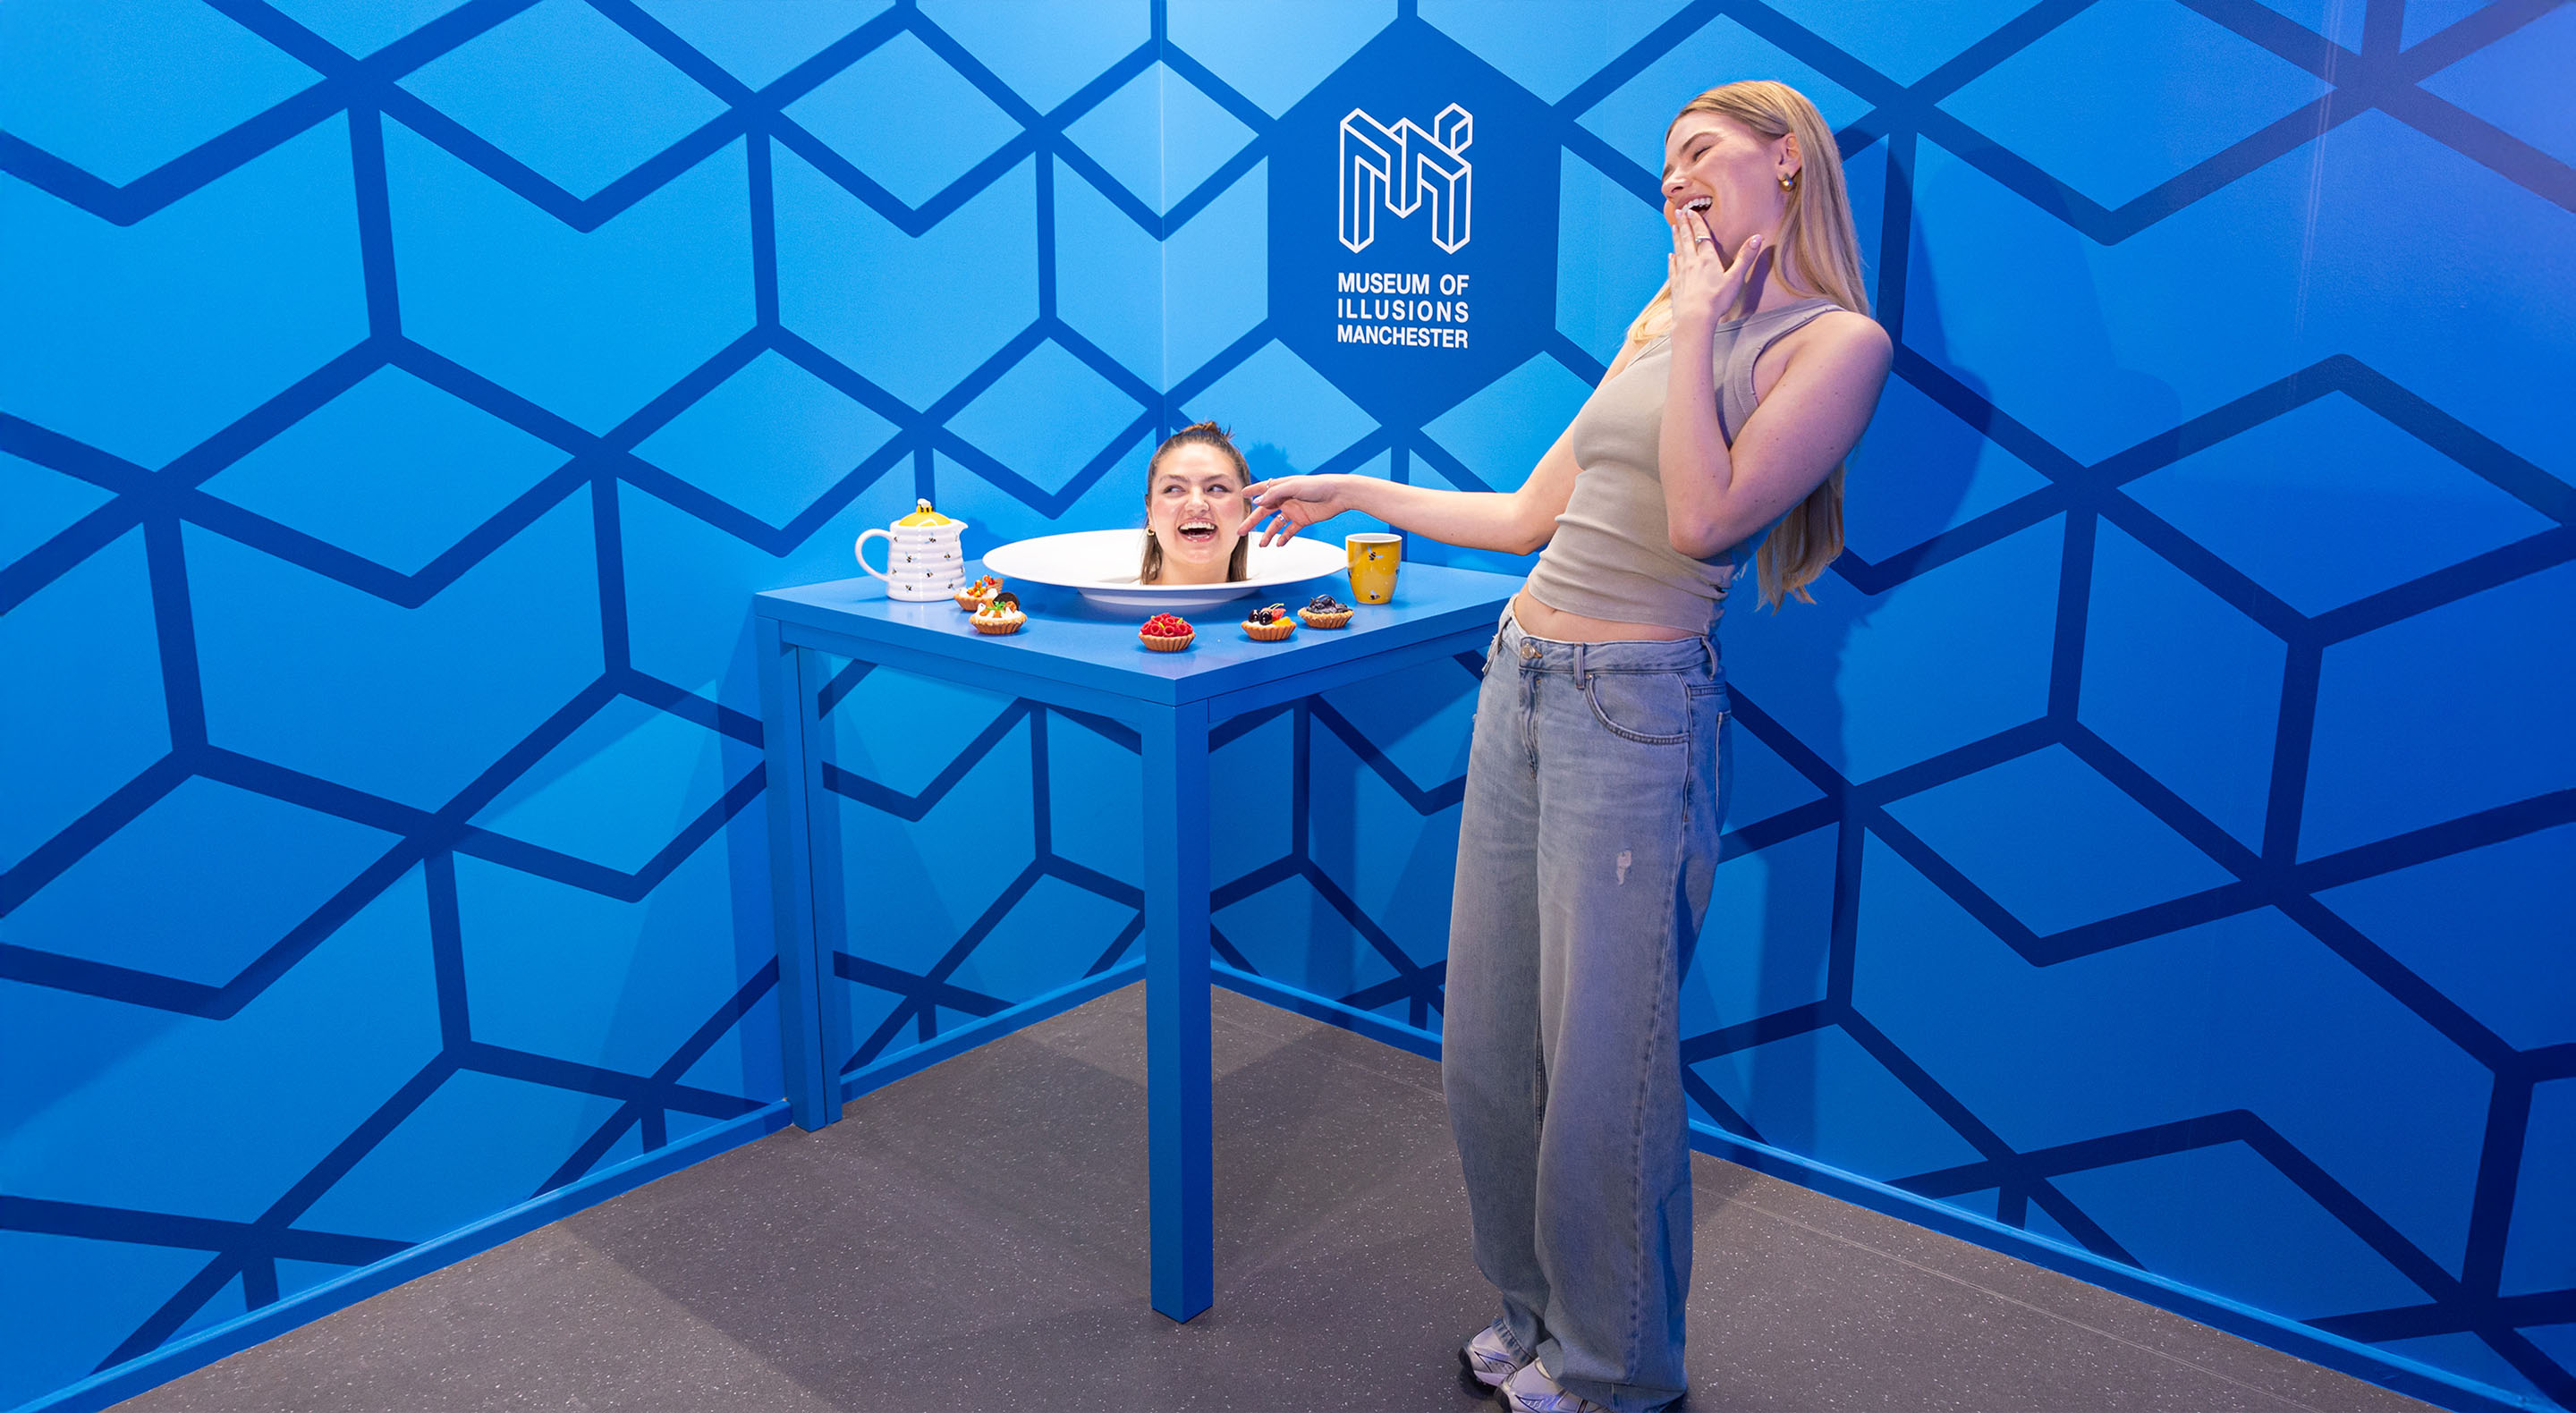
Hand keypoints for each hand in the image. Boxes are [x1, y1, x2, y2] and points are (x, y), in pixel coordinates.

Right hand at [1237, 474, 1350, 546]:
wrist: (1338, 494)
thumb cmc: (1318, 485)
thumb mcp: (1293, 486)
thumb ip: (1274, 493)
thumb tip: (1258, 501)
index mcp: (1281, 487)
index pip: (1262, 489)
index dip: (1252, 492)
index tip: (1241, 494)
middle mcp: (1285, 499)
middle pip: (1264, 512)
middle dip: (1252, 522)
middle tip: (1241, 531)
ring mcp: (1293, 510)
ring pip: (1275, 524)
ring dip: (1268, 534)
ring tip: (1262, 544)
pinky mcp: (1303, 520)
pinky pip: (1290, 530)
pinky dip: (1284, 537)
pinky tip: (1278, 544)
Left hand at [1667, 204, 1765, 331]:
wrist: (1694, 319)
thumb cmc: (1716, 300)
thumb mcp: (1735, 278)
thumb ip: (1745, 257)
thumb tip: (1758, 237)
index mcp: (1707, 259)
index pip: (1702, 235)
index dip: (1697, 222)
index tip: (1691, 211)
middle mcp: (1692, 263)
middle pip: (1687, 239)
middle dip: (1683, 224)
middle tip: (1678, 212)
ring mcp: (1682, 274)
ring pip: (1678, 251)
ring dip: (1676, 237)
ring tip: (1674, 227)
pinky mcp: (1676, 285)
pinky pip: (1673, 268)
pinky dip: (1672, 259)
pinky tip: (1671, 256)